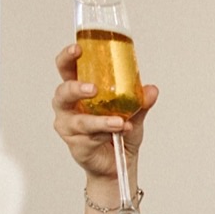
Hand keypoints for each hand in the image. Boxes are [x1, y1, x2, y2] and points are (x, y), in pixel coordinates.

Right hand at [52, 43, 157, 179]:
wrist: (119, 164)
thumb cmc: (119, 132)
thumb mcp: (134, 113)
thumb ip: (140, 101)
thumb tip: (151, 90)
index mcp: (79, 91)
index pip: (67, 69)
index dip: (68, 58)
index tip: (78, 49)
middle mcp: (69, 107)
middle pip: (63, 92)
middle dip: (76, 88)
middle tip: (93, 88)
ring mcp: (70, 127)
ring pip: (80, 120)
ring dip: (101, 120)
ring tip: (119, 120)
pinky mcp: (77, 145)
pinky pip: (90, 137)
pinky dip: (107, 133)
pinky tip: (121, 130)